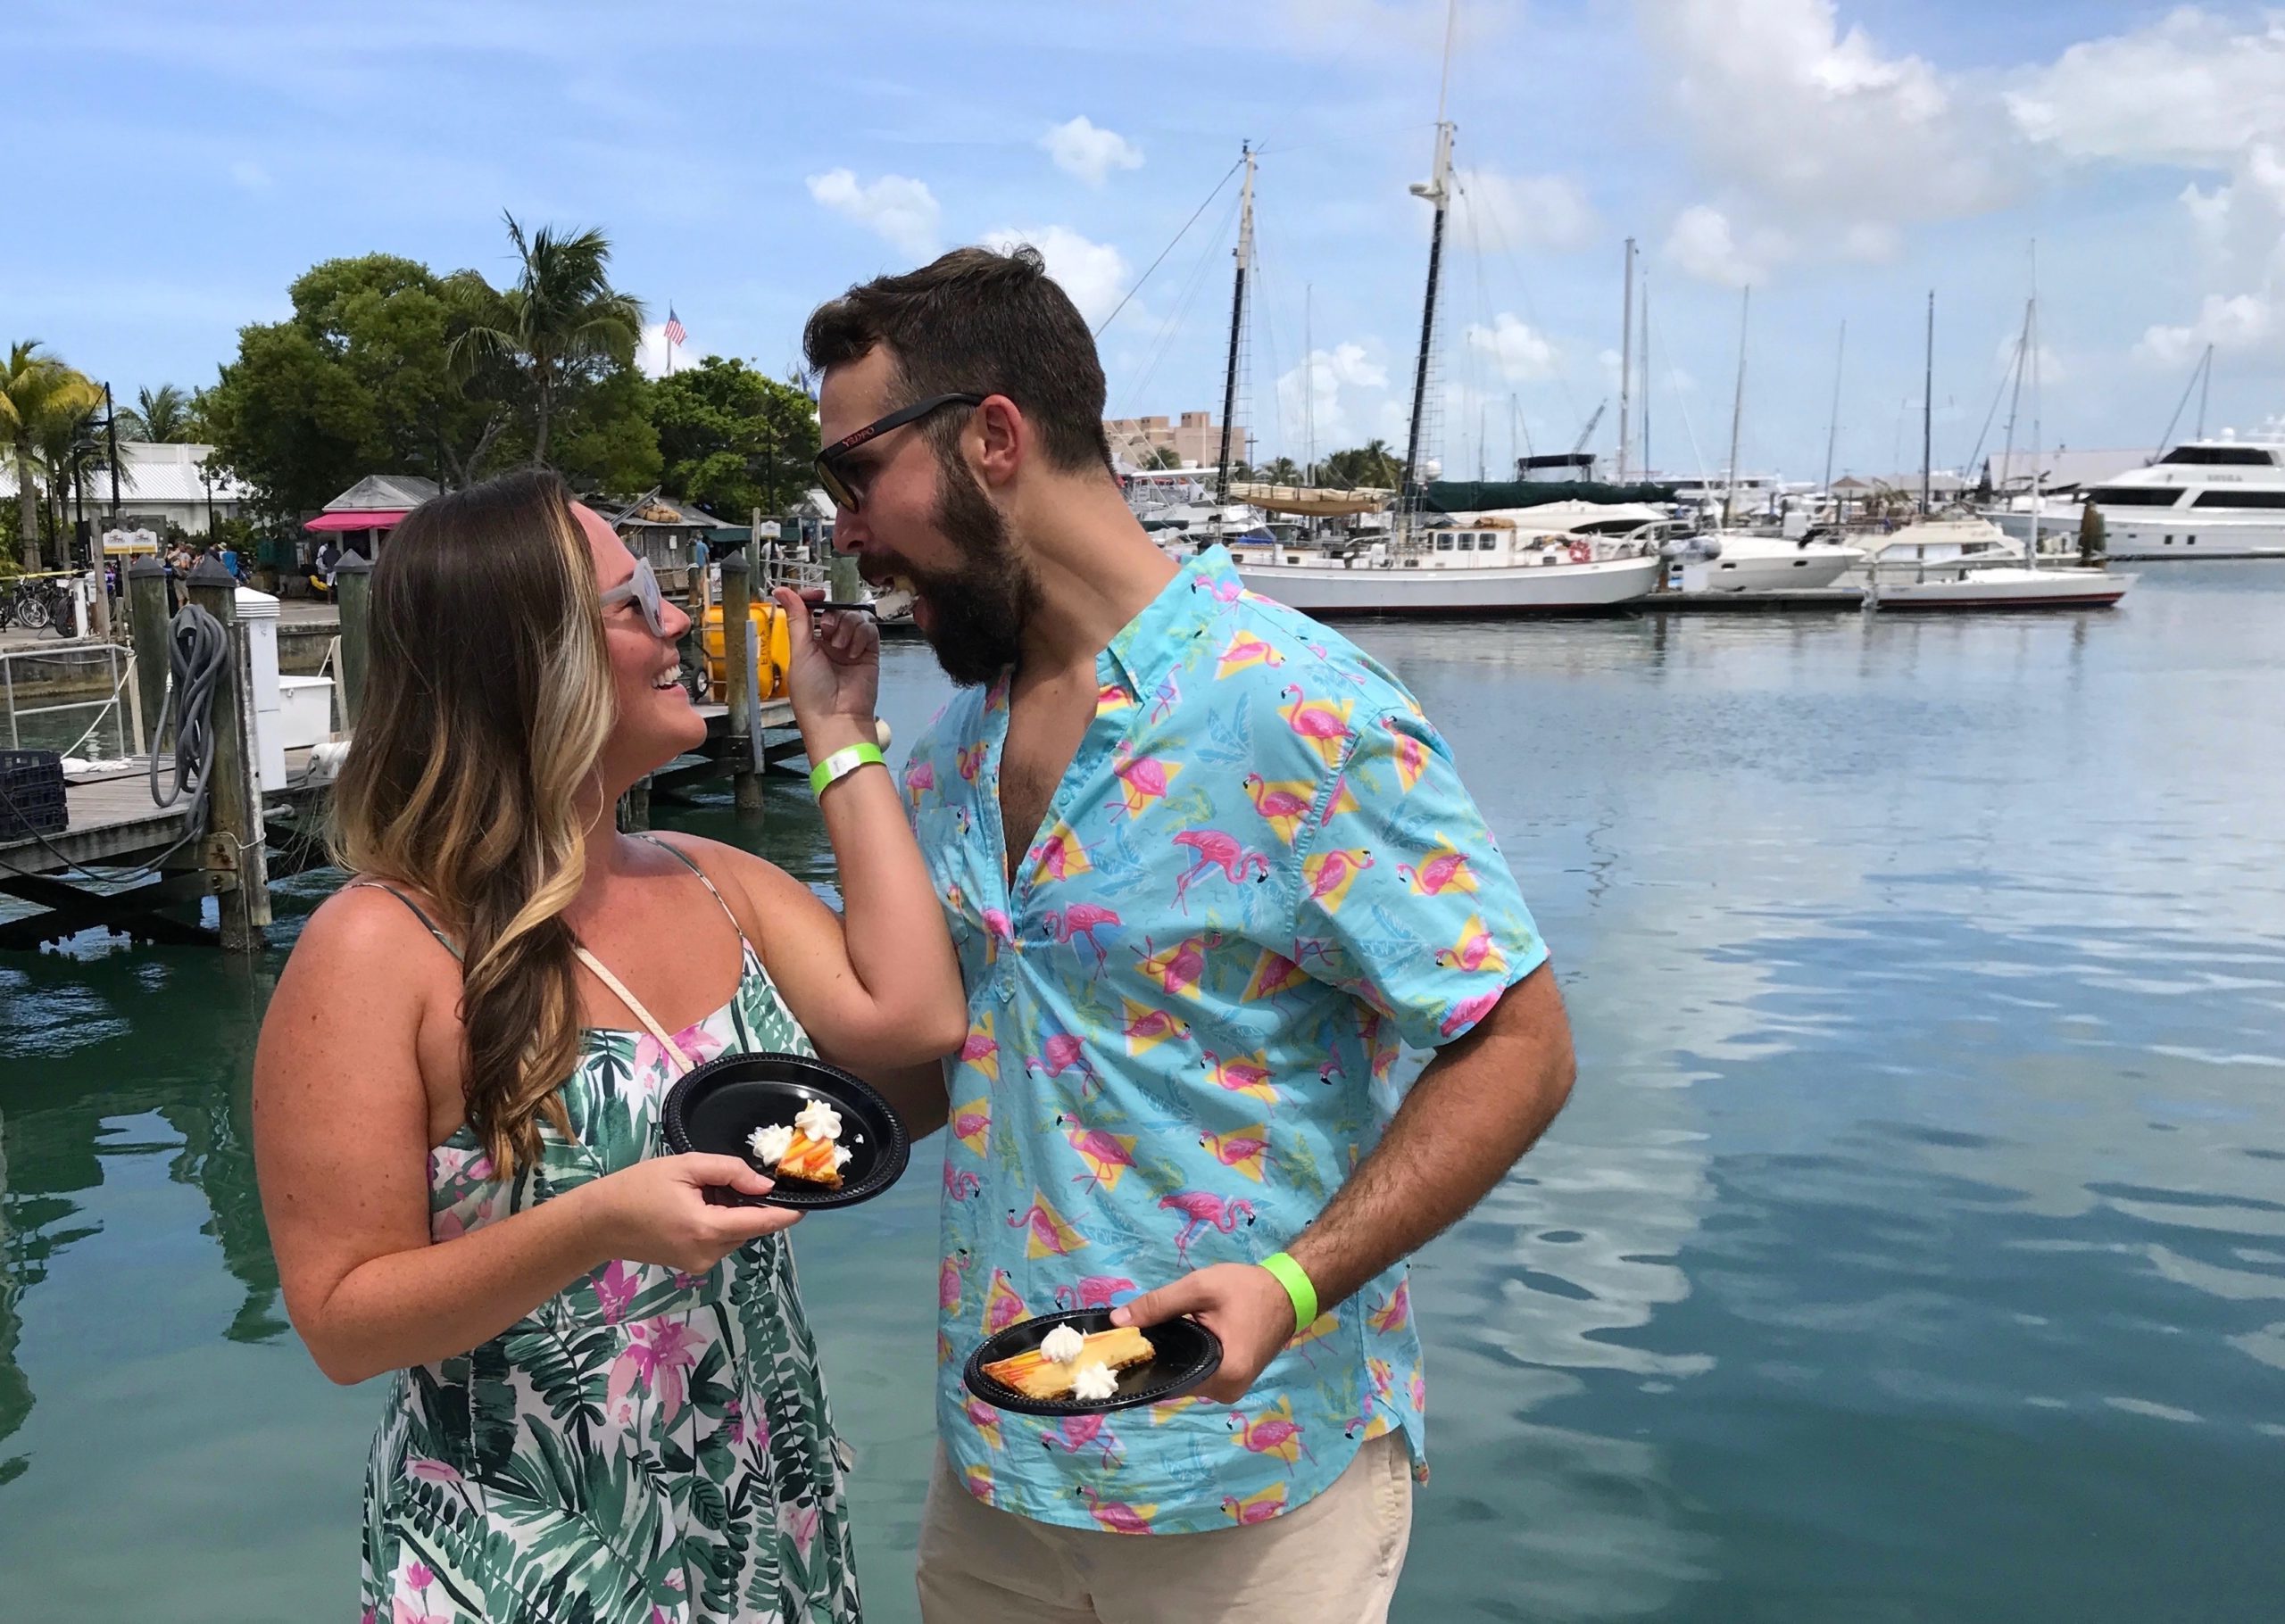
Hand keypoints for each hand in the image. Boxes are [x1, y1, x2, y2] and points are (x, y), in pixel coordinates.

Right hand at [586, 1153, 801, 1274]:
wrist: (598, 1223)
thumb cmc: (637, 1188)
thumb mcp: (685, 1167)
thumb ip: (730, 1172)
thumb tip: (765, 1186)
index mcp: (707, 1229)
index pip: (761, 1223)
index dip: (787, 1214)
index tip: (807, 1203)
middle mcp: (708, 1254)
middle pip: (749, 1228)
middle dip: (749, 1205)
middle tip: (727, 1181)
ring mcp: (698, 1265)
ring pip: (734, 1236)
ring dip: (732, 1214)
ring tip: (702, 1192)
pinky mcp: (690, 1266)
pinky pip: (718, 1242)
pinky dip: (717, 1224)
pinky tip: (694, 1207)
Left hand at [773, 586, 879, 750]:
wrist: (838, 719)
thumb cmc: (812, 692)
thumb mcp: (800, 652)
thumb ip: (797, 618)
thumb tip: (782, 590)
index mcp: (809, 643)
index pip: (812, 611)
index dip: (814, 599)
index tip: (817, 594)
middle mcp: (830, 643)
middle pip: (835, 611)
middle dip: (832, 616)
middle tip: (828, 631)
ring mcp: (851, 647)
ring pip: (853, 617)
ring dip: (847, 627)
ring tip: (841, 647)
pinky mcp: (870, 653)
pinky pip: (869, 629)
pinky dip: (862, 635)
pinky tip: (854, 652)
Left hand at [1112, 1262, 1297, 1404]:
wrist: (1288, 1292)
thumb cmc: (1248, 1289)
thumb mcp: (1200, 1287)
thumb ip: (1158, 1304)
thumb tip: (1117, 1321)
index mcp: (1223, 1374)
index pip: (1168, 1377)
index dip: (1141, 1361)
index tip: (1117, 1348)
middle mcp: (1226, 1392)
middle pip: (1175, 1378)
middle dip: (1153, 1357)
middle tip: (1129, 1335)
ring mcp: (1230, 1390)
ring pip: (1184, 1376)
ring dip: (1169, 1357)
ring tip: (1146, 1335)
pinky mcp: (1229, 1381)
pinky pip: (1197, 1372)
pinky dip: (1183, 1357)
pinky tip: (1170, 1340)